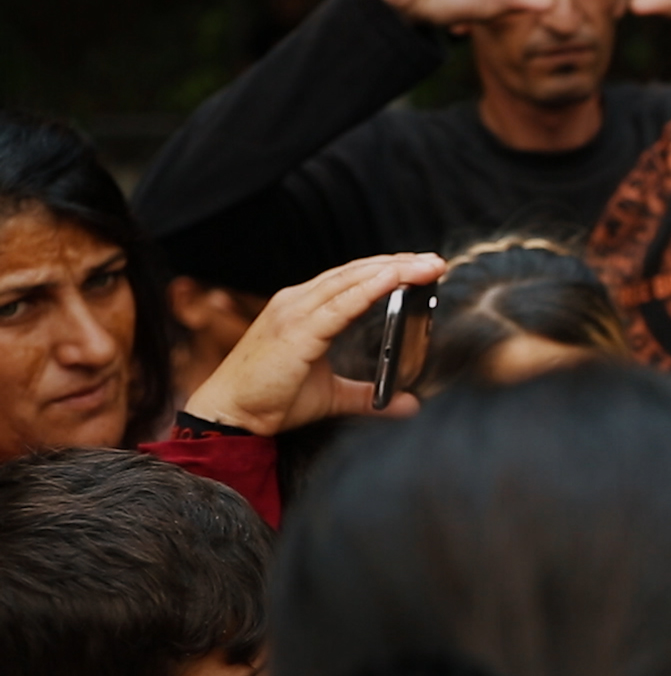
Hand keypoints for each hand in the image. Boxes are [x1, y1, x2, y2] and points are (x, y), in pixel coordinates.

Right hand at [184, 254, 448, 435]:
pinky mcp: (296, 331)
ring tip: (426, 265)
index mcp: (304, 310)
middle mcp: (298, 303)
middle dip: (398, 263)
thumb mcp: (333, 396)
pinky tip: (393, 280)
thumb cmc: (272, 400)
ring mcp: (294, 313)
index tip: (420, 265)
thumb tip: (409, 403)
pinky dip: (369, 290)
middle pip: (355, 273)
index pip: (351, 280)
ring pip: (350, 281)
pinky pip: (339, 305)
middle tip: (434, 260)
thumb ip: (370, 396)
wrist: (232, 415)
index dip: (386, 269)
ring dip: (392, 270)